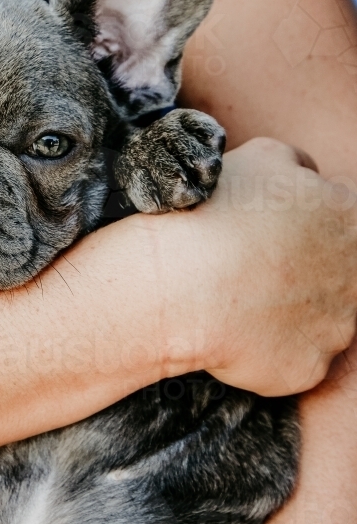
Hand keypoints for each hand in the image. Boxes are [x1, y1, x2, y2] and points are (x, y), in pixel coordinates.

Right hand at [144, 136, 356, 394]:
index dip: (308, 231)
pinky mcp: (309, 367)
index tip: (275, 237)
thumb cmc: (216, 214)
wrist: (182, 284)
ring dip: (288, 314)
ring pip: (320, 320)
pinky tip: (235, 333)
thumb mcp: (262, 156)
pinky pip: (294, 360)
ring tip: (237, 302)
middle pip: (341, 277)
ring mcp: (339, 327)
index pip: (346, 225)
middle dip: (304, 274)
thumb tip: (307, 178)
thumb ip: (299, 167)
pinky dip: (267, 351)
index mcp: (351, 219)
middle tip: (255, 271)